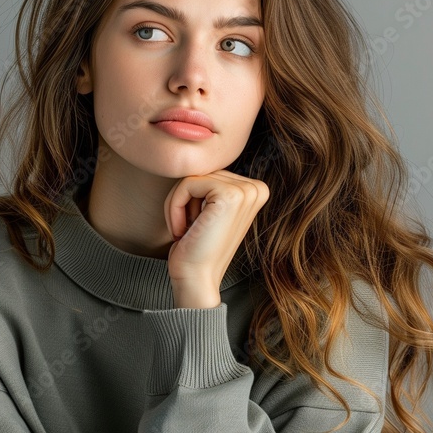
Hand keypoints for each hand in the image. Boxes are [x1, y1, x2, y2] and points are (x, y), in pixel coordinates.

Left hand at [163, 170, 269, 308]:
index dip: (193, 197)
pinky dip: (175, 207)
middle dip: (185, 199)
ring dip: (178, 205)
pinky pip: (186, 184)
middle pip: (201, 171)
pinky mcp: (229, 195)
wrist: (197, 279)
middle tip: (190, 230)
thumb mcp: (209, 209)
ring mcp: (246, 191)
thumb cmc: (197, 247)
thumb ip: (211, 184)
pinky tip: (183, 230)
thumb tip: (194, 153)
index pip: (210, 172)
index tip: (197, 225)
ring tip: (187, 230)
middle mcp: (257, 187)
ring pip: (191, 177)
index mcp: (256, 189)